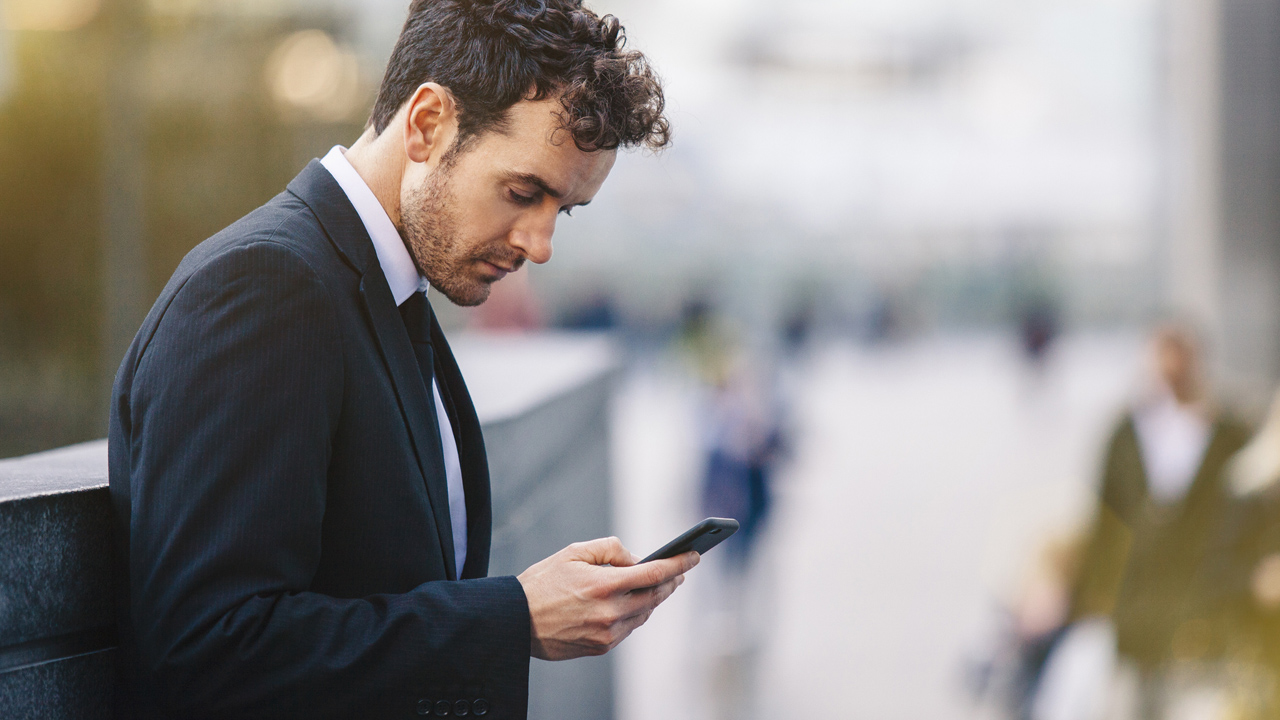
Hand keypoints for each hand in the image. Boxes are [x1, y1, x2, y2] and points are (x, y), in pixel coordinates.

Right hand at [516, 537, 697, 660]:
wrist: (515, 620)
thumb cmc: (542, 582)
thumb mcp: (574, 552)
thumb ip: (610, 549)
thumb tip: (635, 558)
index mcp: (603, 585)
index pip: (654, 573)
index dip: (678, 564)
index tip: (694, 556)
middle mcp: (609, 612)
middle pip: (655, 596)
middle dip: (670, 582)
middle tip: (679, 571)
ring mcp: (606, 633)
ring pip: (643, 615)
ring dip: (654, 599)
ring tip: (658, 585)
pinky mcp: (600, 647)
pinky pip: (628, 629)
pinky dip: (635, 615)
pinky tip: (635, 604)